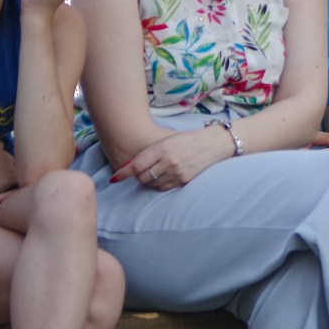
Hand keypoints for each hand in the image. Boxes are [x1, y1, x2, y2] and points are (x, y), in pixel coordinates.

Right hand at [0, 141, 16, 197]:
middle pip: (8, 156)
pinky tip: (11, 187)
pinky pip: (20, 177)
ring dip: (11, 172)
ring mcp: (9, 163)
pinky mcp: (14, 175)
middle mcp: (1, 152)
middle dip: (4, 163)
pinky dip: (17, 182)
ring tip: (3, 181)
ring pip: (15, 166)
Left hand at [113, 126, 235, 189]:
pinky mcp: (183, 180)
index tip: (114, 179)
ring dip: (149, 181)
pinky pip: (163, 187)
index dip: (123, 173)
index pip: (136, 165)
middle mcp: (168, 161)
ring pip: (151, 184)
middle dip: (138, 176)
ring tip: (155, 172)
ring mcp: (176, 172)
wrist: (213, 144)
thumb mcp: (166, 140)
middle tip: (142, 171)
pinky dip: (159, 184)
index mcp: (162, 148)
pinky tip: (164, 177)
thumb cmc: (187, 140)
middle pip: (142, 177)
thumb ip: (149, 153)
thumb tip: (129, 167)